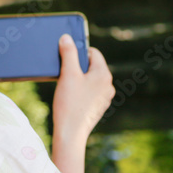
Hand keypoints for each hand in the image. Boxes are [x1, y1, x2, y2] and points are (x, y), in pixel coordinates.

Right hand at [50, 34, 113, 172]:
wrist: (70, 134)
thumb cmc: (70, 103)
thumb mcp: (68, 74)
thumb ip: (68, 53)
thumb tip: (67, 37)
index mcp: (104, 74)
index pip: (93, 52)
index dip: (78, 52)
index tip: (66, 57)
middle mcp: (108, 86)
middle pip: (91, 66)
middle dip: (77, 66)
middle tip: (64, 73)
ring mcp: (104, 98)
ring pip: (89, 80)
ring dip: (77, 79)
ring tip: (65, 87)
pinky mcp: (97, 108)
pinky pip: (89, 92)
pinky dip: (79, 91)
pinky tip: (69, 98)